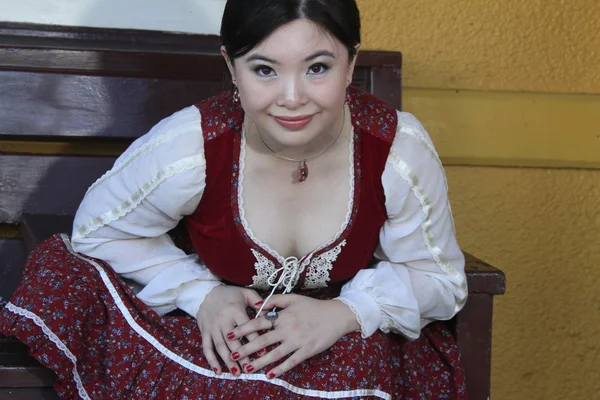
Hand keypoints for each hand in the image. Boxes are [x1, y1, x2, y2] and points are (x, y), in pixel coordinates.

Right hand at [196, 285, 263, 375]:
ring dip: (228, 361)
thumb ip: (257, 301)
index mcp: (234, 310)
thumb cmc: (230, 294)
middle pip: (232, 341)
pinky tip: (218, 371)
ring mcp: (212, 327)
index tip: (263, 352)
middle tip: (250, 368)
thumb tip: (266, 313)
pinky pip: (207, 348)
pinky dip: (211, 360)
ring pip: (220, 347)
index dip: (254, 340)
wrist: (205, 292)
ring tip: (236, 372)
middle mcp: (222, 320)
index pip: (246, 327)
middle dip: (241, 356)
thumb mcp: (245, 293)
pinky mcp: (204, 332)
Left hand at [226, 294, 359, 377]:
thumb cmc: (314, 306)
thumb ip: (275, 301)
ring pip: (275, 354)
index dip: (243, 329)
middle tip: (232, 355)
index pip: (258, 323)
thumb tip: (259, 305)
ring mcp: (297, 341)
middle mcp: (288, 329)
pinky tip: (270, 375)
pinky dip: (280, 369)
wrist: (336, 315)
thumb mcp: (294, 298)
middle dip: (246, 349)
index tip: (229, 334)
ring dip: (260, 362)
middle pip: (263, 341)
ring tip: (247, 368)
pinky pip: (291, 361)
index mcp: (283, 316)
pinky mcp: (307, 350)